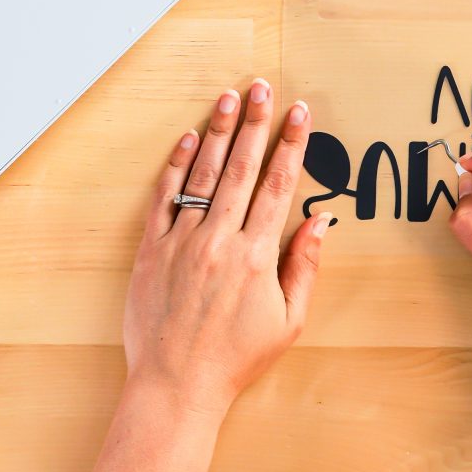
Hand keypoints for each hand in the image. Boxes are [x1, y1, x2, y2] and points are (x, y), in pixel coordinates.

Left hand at [123, 79, 331, 418]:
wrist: (176, 385)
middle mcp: (219, 239)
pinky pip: (164, 198)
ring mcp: (181, 242)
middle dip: (256, 123)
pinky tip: (188, 139)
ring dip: (219, 132)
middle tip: (263, 87)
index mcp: (256, 255)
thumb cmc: (236, 359)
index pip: (279, 185)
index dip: (291, 144)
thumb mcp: (288, 320)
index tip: (299, 113)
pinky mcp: (151, 250)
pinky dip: (175, 166)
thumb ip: (304, 265)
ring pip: (203, 174)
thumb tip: (321, 220)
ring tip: (229, 98)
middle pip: (242, 168)